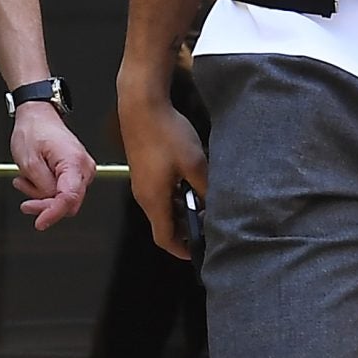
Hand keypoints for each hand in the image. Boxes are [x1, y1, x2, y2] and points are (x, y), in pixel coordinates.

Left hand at [10, 104, 96, 230]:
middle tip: (25, 203)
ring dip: (41, 195)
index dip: (53, 214)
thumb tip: (50, 203)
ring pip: (63, 199)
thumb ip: (42, 187)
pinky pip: (61, 191)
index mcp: (74, 162)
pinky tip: (31, 179)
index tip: (40, 223)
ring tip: (24, 180)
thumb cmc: (34, 131)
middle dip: (44, 205)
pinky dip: (44, 189)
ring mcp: (82, 170)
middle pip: (68, 203)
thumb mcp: (29, 162)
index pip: (68, 198)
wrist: (38, 115)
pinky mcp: (75, 172)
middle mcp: (84, 168)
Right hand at [119, 89, 207, 260]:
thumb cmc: (165, 133)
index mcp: (154, 200)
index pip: (164, 238)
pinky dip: (176, 195)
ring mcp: (142, 183)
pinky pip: (160, 193)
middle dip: (186, 229)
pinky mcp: (144, 170)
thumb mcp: (195, 163)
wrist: (141, 106)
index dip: (181, 249)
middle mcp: (144, 196)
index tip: (198, 252)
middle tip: (209, 225)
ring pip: (163, 207)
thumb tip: (215, 204)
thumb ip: (206, 188)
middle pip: (164, 224)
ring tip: (205, 203)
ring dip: (182, 210)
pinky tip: (192, 183)